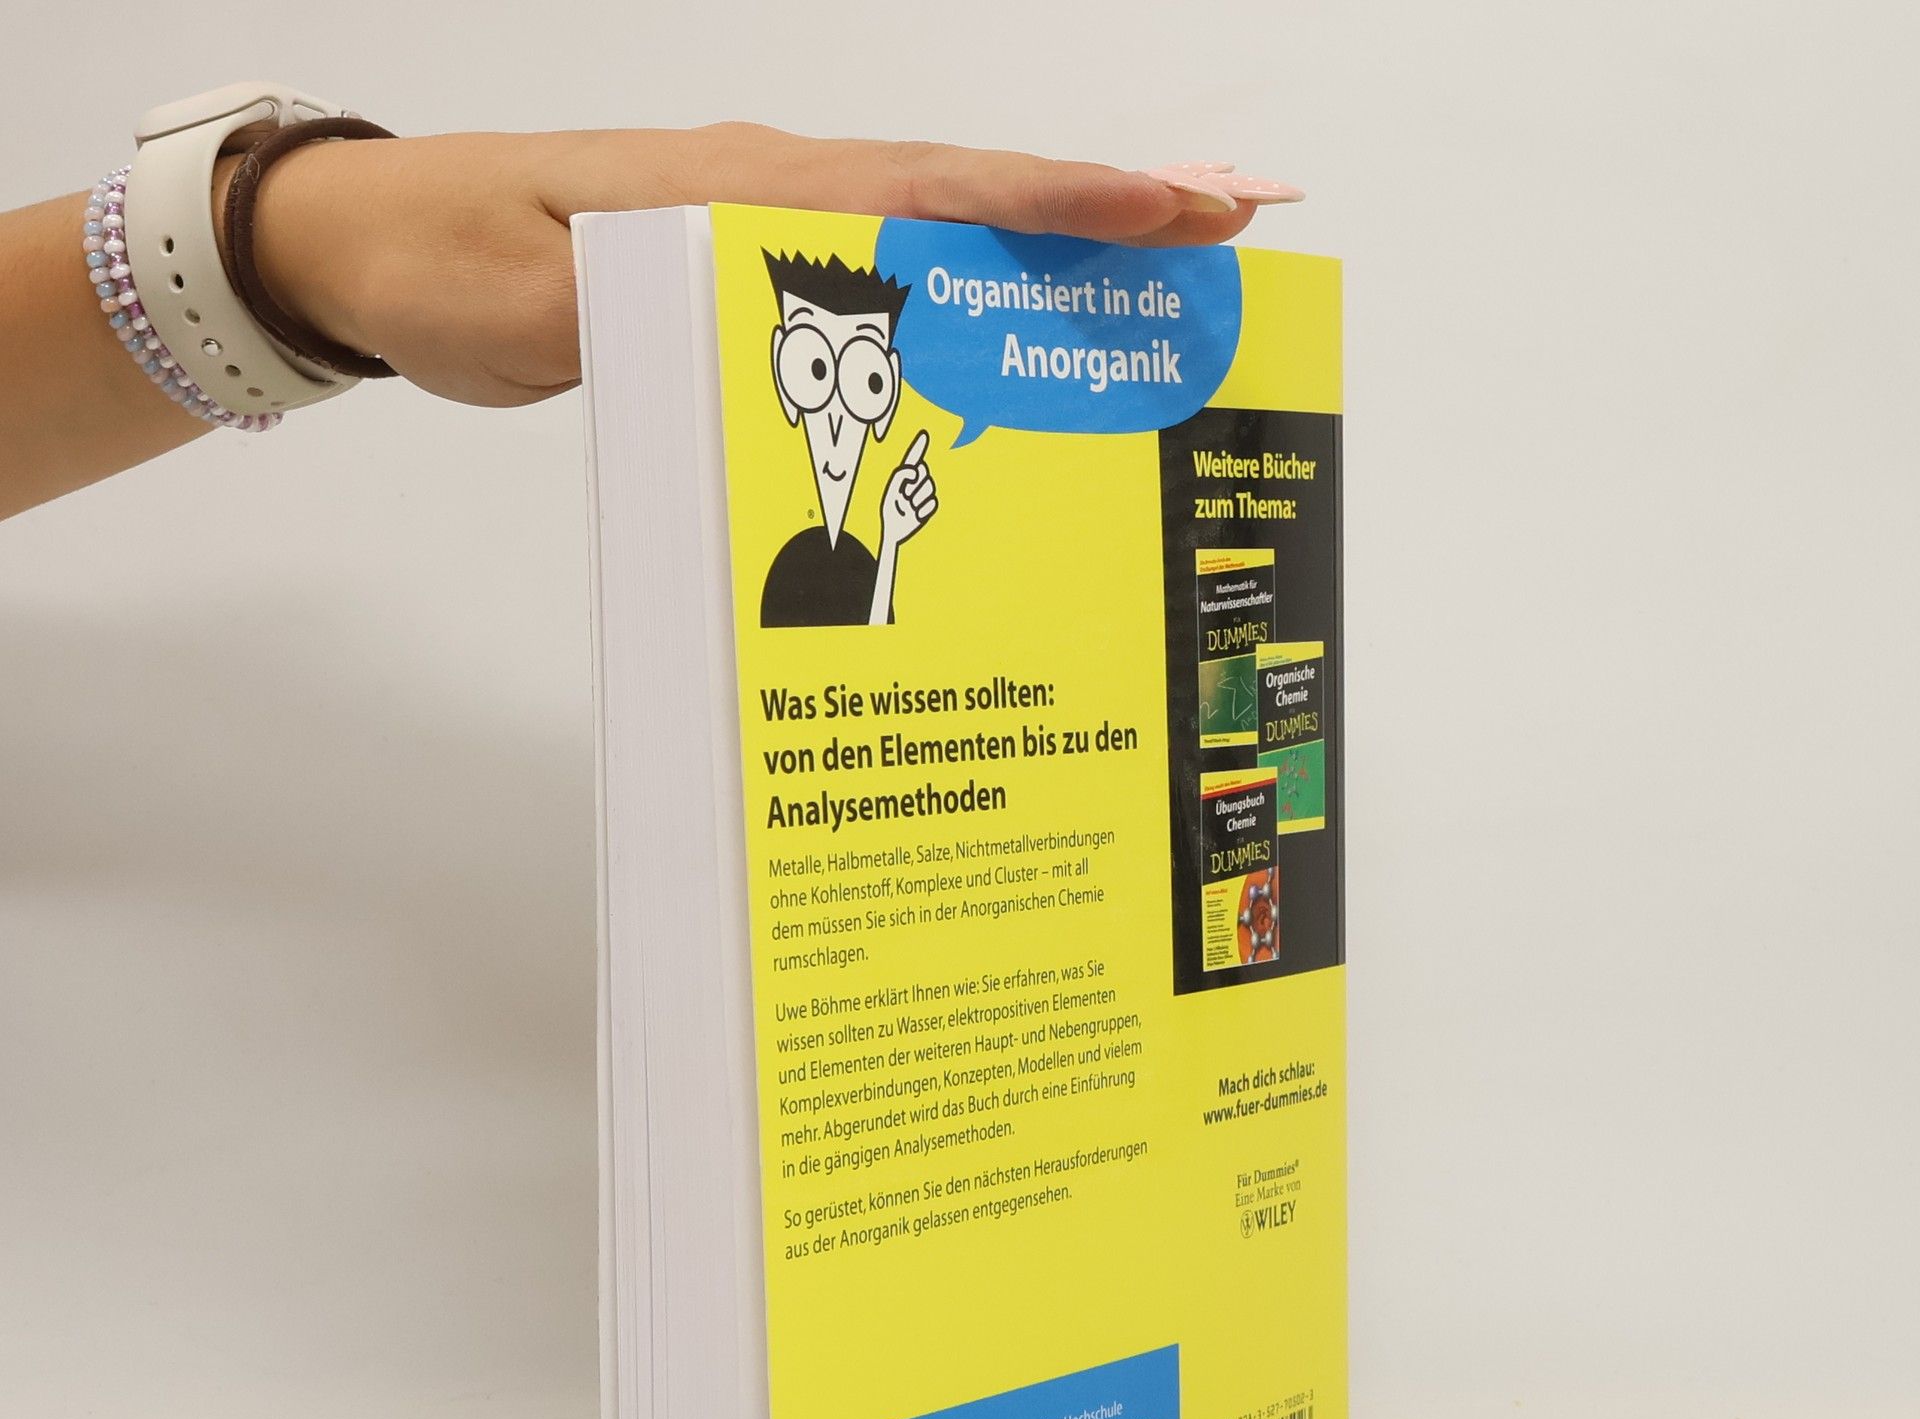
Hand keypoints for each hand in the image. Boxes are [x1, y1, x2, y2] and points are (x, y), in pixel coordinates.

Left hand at [235, 124, 1266, 406]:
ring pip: (942, 231)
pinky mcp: (746, 272)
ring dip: (1056, 251)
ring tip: (1174, 270)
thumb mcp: (527, 301)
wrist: (370, 248)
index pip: (926, 191)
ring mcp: (767, 224)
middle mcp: (774, 187)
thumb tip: (751, 319)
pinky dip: (972, 292)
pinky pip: (886, 278)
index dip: (1050, 207)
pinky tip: (1020, 328)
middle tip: (1239, 224)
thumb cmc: (443, 261)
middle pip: (968, 196)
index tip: (1169, 212)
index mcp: (739, 184)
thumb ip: (635, 311)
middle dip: (1106, 213)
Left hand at [879, 431, 935, 549]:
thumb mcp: (892, 490)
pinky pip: (932, 503)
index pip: (913, 459)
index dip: (918, 447)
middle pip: (924, 472)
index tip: (923, 435)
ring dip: (917, 499)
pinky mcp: (929, 506)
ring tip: (908, 507)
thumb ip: (901, 475)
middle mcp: (915, 483)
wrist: (895, 530)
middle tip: (904, 496)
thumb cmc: (890, 510)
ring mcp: (923, 494)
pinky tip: (915, 514)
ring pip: (929, 488)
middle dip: (914, 484)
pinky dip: (922, 510)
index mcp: (905, 477)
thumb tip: (916, 469)